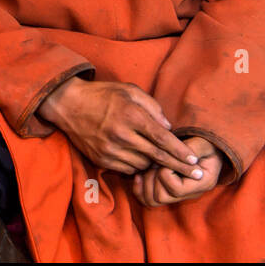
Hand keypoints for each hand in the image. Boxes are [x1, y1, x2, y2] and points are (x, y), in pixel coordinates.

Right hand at [37, 78, 201, 175]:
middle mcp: (121, 134)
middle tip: (197, 176)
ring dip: (154, 163)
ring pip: (143, 164)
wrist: (67, 104)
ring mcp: (110, 149)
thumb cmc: (102, 94)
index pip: (163, 139)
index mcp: (130, 115)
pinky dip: (136, 165)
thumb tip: (168, 126)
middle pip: (157, 156)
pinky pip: (127, 169)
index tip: (194, 160)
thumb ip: (152, 106)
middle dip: (179, 167)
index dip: (181, 152)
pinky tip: (139, 157)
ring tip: (159, 158)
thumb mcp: (128, 90)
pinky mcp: (101, 158)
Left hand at [133, 136, 223, 207]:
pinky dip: (139, 189)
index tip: (165, 158)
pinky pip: (148, 200)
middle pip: (161, 197)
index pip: (176, 188)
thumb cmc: (201, 144)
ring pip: (152, 200)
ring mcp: (179, 196)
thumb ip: (192, 149)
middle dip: (152, 178)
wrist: (202, 149)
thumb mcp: (201, 142)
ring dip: (146, 183)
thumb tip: (183, 157)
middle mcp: (191, 193)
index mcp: (202, 183)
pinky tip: (139, 175)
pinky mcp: (168, 193)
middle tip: (154, 163)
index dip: (164, 172)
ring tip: (148, 168)